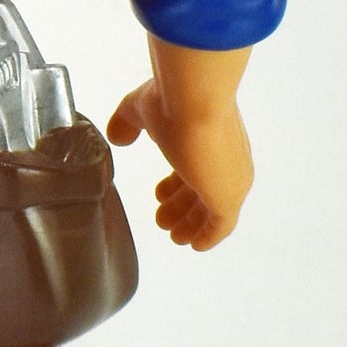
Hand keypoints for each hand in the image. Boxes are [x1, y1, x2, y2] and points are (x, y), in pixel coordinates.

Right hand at [106, 39, 253, 250]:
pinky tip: (194, 245)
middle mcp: (224, 160)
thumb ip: (127, 124)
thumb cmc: (171, 100)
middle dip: (181, 207)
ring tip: (171, 234)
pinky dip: (207, 236)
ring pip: (211, 209)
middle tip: (161, 219)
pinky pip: (220, 226)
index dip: (176, 184)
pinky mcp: (229, 198)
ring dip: (189, 223)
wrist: (194, 101)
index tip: (158, 194)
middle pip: (203, 190)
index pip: (195, 167)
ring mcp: (230, 179)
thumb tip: (117, 137)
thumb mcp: (139, 109)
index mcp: (207, 138)